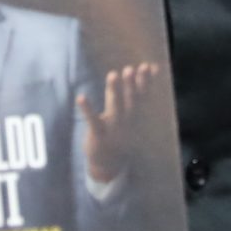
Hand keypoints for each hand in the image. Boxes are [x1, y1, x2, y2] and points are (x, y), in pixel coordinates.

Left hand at [77, 62, 160, 184]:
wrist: (109, 164)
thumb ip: (133, 93)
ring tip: (113, 74)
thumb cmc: (118, 132)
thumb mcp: (128, 114)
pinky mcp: (98, 136)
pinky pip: (93, 121)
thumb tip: (149, 74)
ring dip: (115, 91)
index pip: (143, 97)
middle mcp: (127, 122)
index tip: (147, 66)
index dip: (145, 82)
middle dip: (130, 85)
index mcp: (135, 117)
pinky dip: (87, 109)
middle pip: (131, 101)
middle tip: (130, 69)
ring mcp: (113, 129)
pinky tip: (81, 97)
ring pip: (115, 108)